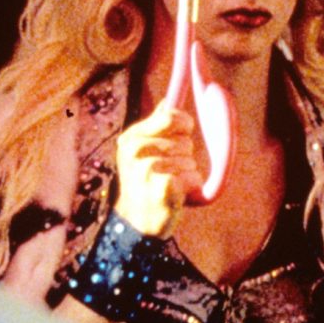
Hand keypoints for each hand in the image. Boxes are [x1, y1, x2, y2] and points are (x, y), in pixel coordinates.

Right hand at [114, 102, 202, 236]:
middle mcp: (134, 150)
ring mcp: (145, 170)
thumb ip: (156, 125)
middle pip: (184, 141)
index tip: (182, 136)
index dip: (184, 127)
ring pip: (189, 161)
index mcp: (131, 137)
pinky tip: (176, 194)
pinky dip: (191, 186)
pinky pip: (192, 177)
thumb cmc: (146, 182)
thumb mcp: (144, 151)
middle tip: (168, 171)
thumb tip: (167, 101)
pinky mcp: (160, 188)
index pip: (172, 117)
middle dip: (184, 156)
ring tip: (170, 184)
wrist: (138, 221)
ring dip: (188, 173)